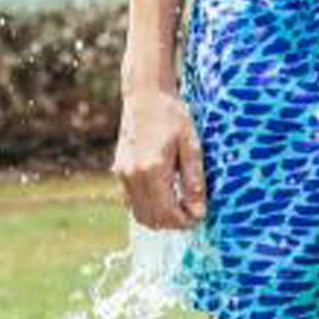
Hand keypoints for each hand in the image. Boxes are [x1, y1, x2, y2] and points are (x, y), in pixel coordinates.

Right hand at [110, 87, 205, 229]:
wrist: (145, 95)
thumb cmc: (173, 116)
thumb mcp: (191, 146)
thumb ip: (194, 180)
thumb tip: (198, 211)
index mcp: (152, 170)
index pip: (167, 213)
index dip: (185, 221)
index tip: (200, 216)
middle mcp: (132, 176)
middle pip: (151, 219)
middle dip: (173, 223)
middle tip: (193, 214)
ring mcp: (122, 174)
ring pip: (139, 214)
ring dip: (160, 218)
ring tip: (182, 206)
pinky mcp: (119, 170)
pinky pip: (131, 202)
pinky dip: (148, 207)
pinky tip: (166, 196)